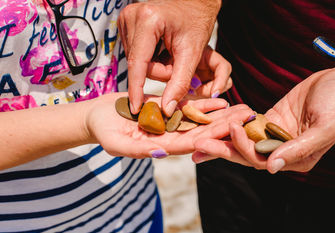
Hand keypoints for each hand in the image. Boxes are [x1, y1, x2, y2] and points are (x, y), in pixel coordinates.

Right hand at [85, 92, 253, 158]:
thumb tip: (161, 153)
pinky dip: (205, 103)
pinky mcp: (167, 108)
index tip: (234, 134)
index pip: (192, 143)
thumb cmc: (103, 132)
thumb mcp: (117, 143)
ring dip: (222, 115)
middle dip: (226, 125)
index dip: (214, 139)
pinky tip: (222, 99)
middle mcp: (171, 136)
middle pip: (203, 132)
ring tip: (243, 109)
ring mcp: (171, 122)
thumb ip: (138, 149)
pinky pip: (189, 105)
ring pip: (200, 119)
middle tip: (249, 118)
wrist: (97, 116)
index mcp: (162, 146)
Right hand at [117, 0, 222, 115]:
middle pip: (138, 65)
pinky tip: (162, 48)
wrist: (195, 3)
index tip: (134, 108)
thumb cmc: (197, 24)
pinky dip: (150, 58)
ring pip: (136, 61)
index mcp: (148, 21)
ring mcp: (126, 18)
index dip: (136, 89)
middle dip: (159, 71)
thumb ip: (179, 83)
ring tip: (171, 52)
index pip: (138, 63)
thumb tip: (166, 109)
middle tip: (177, 63)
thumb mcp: (192, 54)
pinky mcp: (125, 23)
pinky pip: (135, 53)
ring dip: (155, 65)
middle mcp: (131, 16)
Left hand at [193, 66, 334, 172]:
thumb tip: (272, 168)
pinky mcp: (269, 122)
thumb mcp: (324, 127)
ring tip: (197, 140)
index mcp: (297, 160)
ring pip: (243, 142)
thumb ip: (299, 148)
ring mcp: (274, 138)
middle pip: (246, 155)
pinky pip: (247, 126)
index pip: (262, 161)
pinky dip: (231, 126)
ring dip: (221, 141)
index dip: (244, 148)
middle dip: (222, 150)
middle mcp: (283, 153)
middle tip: (197, 146)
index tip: (232, 127)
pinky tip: (213, 125)